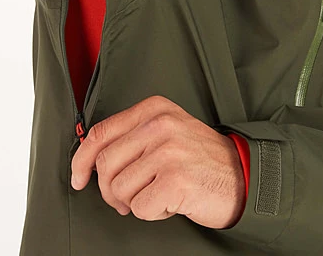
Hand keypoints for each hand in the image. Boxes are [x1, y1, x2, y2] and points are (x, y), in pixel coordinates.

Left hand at [70, 95, 245, 228]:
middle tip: (127, 198)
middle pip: (106, 165)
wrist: (244, 177)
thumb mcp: (168, 131)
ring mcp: (169, 152)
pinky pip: (140, 208)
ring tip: (160, 193)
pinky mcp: (175, 181)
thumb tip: (90, 159)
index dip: (81, 160)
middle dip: (110, 190)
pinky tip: (172, 202)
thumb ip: (132, 136)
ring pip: (119, 190)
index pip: (100, 133)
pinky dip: (154, 213)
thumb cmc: (202, 159)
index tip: (78, 177)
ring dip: (135, 202)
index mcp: (155, 110)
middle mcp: (160, 126)